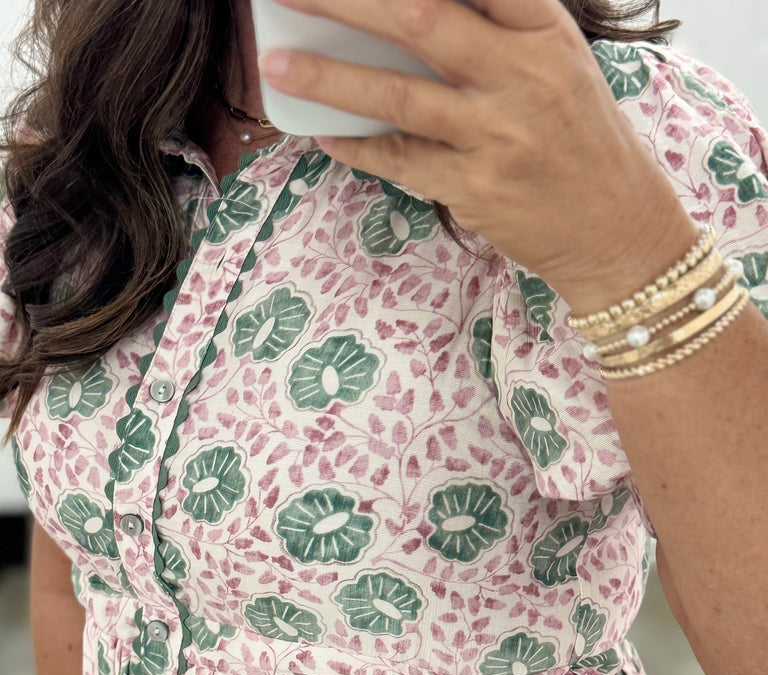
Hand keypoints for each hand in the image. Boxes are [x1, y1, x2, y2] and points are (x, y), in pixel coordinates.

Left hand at [259, 0, 697, 312]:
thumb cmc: (583, 145)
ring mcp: (498, 136)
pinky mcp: (476, 190)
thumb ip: (501, 34)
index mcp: (546, 34)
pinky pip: (402, 161)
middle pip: (420, 20)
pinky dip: (359, 147)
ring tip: (277, 64)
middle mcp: (522, 77)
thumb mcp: (561, 69)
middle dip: (346, 1)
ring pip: (399, 96)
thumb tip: (413, 17)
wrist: (619, 231)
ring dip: (329, 78)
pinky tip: (324, 135)